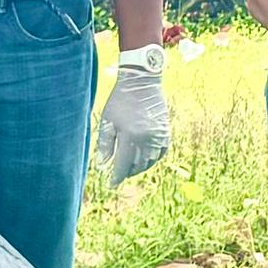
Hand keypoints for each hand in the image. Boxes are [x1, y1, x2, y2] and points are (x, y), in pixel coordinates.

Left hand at [96, 44, 170, 183]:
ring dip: (140, 168)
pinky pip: (161, 152)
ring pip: (150, 161)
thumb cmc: (120, 101)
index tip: (111, 185)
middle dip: (127, 172)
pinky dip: (153, 159)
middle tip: (119, 174)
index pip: (123, 165)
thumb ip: (105, 145)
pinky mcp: (165, 131)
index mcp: (130, 136)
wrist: (142, 82)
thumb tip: (101, 166)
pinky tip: (145, 159)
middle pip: (137, 166)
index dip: (116, 177)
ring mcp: (158, 135)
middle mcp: (146, 139)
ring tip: (130, 168)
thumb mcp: (107, 121)